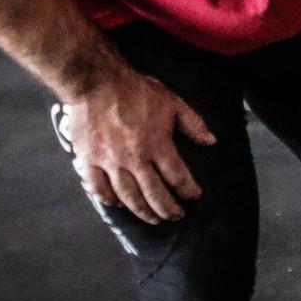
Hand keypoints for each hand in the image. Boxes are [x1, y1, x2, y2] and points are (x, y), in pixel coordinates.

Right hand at [62, 67, 214, 223]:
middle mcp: (134, 158)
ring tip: (153, 218)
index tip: (194, 196)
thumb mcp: (172, 102)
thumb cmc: (135, 91)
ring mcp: (109, 161)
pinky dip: (108, 199)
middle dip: (168, 208)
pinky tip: (118, 205)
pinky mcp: (89, 160)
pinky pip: (98, 188)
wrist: (97, 82)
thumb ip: (193, 124)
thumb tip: (211, 141)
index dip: (188, 190)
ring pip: (128, 196)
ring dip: (142, 211)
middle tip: (176, 216)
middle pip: (154, 193)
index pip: (177, 176)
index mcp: (157, 144)